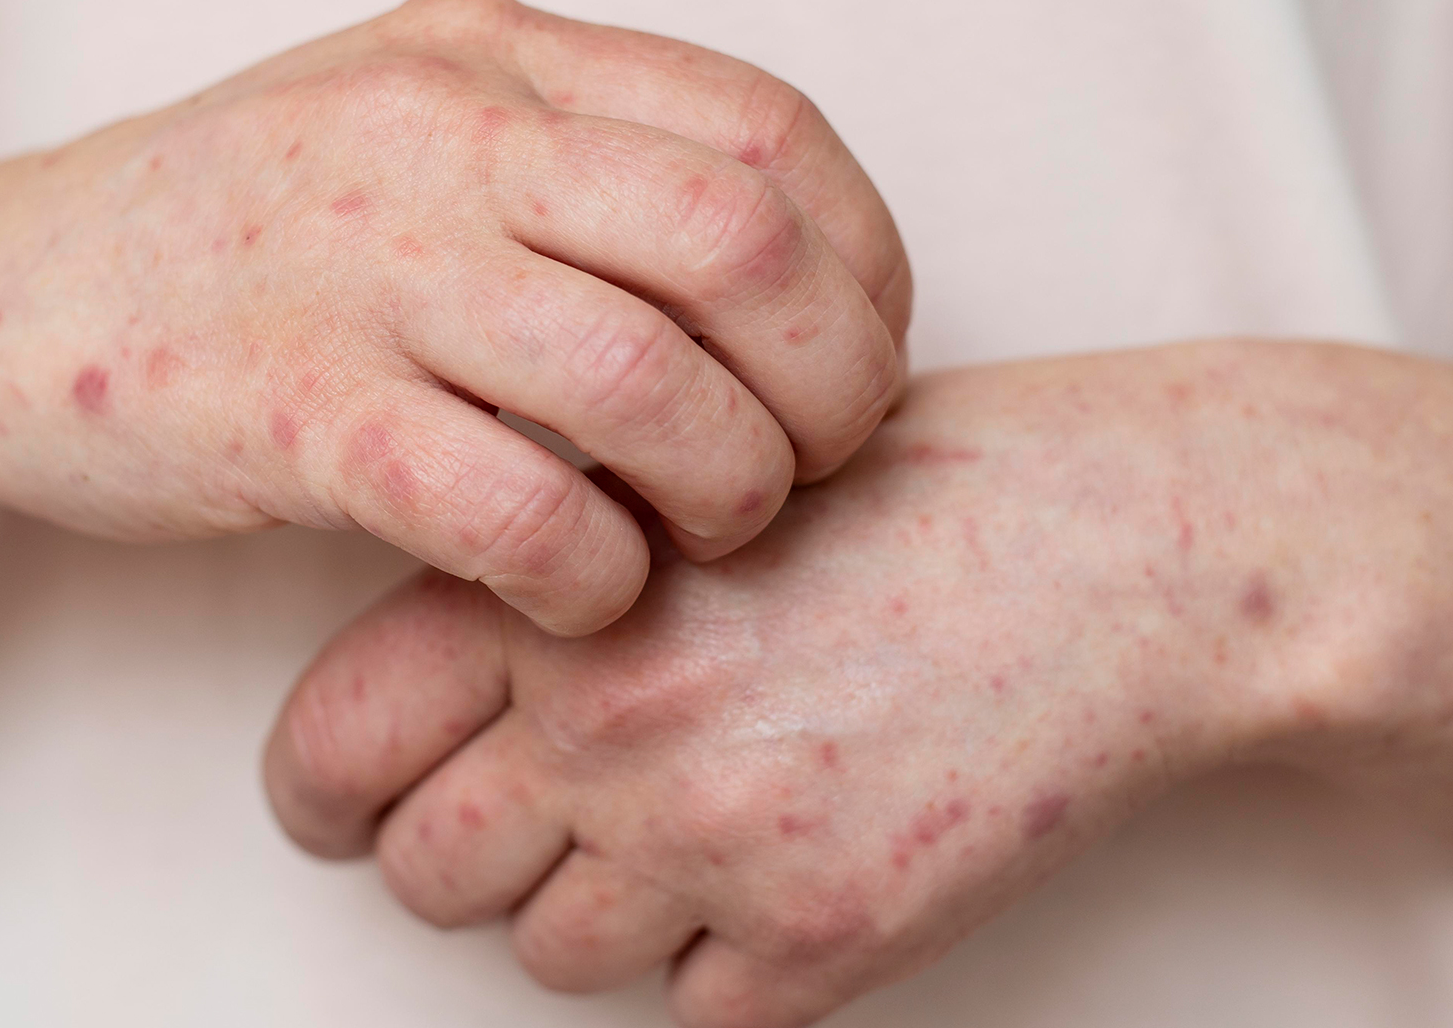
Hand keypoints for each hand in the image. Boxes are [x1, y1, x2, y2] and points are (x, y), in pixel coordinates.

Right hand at [0, 0, 907, 635]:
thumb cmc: (237, 242)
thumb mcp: (406, 136)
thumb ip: (576, 169)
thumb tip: (789, 287)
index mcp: (492, 57)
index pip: (773, 137)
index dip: (861, 270)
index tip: (849, 365)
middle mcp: (438, 132)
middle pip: (747, 247)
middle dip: (830, 388)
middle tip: (804, 468)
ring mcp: (356, 263)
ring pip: (647, 383)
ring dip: (725, 490)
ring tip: (696, 534)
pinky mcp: (284, 407)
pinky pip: (512, 507)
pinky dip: (590, 577)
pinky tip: (578, 590)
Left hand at [262, 342, 1452, 1026]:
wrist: (1128, 547)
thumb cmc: (926, 492)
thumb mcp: (705, 477)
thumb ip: (559, 579)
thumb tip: (439, 697)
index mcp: (560, 592)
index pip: (336, 740)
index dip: (325, 788)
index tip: (348, 805)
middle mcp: (607, 723)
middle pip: (428, 874)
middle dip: (472, 856)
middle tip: (557, 816)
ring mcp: (710, 840)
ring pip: (553, 956)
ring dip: (610, 909)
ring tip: (714, 813)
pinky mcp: (820, 938)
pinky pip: (691, 1013)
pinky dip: (728, 960)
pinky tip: (800, 856)